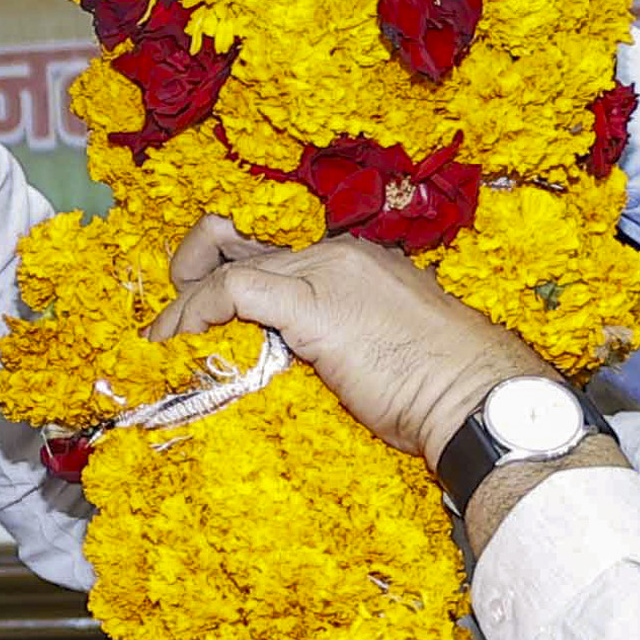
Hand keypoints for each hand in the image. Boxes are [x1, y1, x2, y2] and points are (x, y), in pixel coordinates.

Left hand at [153, 217, 550, 471]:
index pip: (270, 249)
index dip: (224, 269)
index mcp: (351, 259)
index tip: (199, 310)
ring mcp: (324, 272)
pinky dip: (192, 313)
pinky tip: (175, 341)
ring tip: (161, 341)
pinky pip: (231, 291)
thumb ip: (332, 341)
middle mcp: (334, 253)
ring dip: (183, 306)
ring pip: (226, 267)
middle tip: (170, 320)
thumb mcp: (379, 351)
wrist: (478, 395)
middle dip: (192, 273)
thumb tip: (292, 364)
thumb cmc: (439, 386)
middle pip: (239, 244)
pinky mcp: (312, 303)